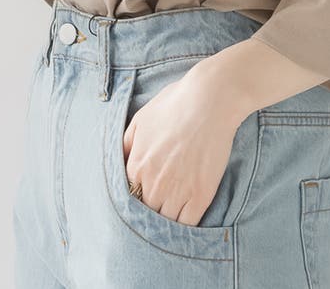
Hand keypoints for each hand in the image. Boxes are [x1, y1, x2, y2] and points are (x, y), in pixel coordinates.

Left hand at [122, 65, 242, 226]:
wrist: (210, 100)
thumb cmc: (175, 103)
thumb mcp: (141, 118)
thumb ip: (126, 144)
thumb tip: (120, 163)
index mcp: (136, 166)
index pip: (127, 198)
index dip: (135, 200)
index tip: (142, 199)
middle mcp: (152, 184)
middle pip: (144, 214)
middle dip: (148, 214)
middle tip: (156, 212)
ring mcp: (177, 192)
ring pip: (164, 223)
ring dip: (165, 223)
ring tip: (169, 220)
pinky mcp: (200, 196)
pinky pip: (187, 225)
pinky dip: (184, 229)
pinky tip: (185, 225)